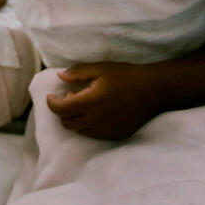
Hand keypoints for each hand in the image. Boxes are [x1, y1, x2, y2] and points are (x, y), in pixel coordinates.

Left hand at [45, 61, 159, 140]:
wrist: (154, 91)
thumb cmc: (126, 76)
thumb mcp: (100, 68)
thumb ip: (77, 73)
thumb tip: (60, 77)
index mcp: (91, 102)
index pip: (61, 110)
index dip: (52, 103)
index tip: (51, 96)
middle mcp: (97, 119)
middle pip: (67, 122)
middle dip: (62, 110)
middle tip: (70, 96)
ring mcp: (107, 130)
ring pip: (79, 130)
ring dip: (74, 118)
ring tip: (84, 103)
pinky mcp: (116, 135)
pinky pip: (93, 134)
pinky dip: (87, 125)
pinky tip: (95, 112)